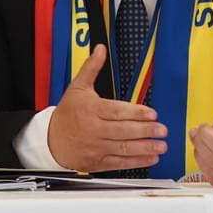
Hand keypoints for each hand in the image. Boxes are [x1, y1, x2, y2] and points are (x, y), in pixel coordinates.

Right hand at [48, 44, 166, 171]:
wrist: (50, 141)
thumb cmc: (66, 114)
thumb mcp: (77, 87)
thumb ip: (91, 68)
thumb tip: (100, 49)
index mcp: (91, 109)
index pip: (117, 111)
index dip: (136, 112)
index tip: (152, 113)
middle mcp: (94, 129)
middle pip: (123, 131)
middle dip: (145, 131)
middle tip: (162, 130)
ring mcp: (96, 147)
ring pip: (123, 148)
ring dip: (145, 148)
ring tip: (161, 145)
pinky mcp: (97, 162)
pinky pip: (119, 163)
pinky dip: (136, 162)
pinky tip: (151, 158)